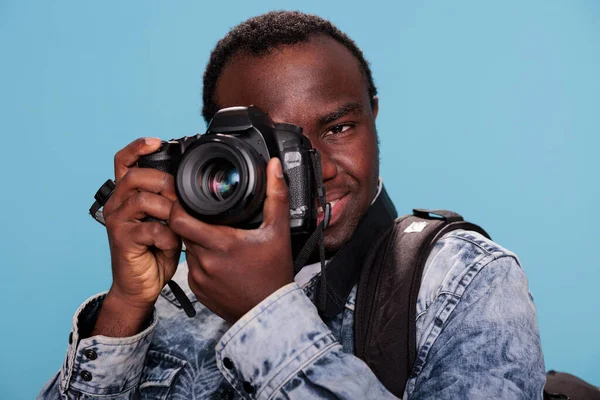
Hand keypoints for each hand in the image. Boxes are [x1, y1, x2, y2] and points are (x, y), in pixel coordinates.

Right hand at [92, 138, 181, 336]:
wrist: (141, 285)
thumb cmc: (156, 251)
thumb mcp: (167, 221)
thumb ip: (172, 202)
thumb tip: (193, 188)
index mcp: (126, 195)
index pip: (123, 162)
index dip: (137, 148)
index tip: (156, 142)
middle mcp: (116, 204)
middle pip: (136, 177)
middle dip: (164, 183)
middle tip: (180, 198)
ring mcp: (117, 221)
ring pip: (142, 200)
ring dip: (168, 210)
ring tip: (178, 223)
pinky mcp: (121, 239)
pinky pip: (150, 229)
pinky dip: (167, 236)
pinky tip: (172, 243)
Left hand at [169, 158, 293, 322]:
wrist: (270, 313)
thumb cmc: (274, 274)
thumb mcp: (279, 231)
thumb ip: (276, 195)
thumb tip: (274, 167)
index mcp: (220, 243)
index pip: (179, 218)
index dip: (178, 205)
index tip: (186, 197)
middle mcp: (204, 261)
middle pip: (182, 231)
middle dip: (190, 220)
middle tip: (205, 215)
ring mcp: (198, 278)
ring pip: (187, 249)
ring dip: (196, 241)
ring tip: (217, 238)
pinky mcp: (197, 290)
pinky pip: (191, 268)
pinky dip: (201, 260)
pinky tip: (219, 260)